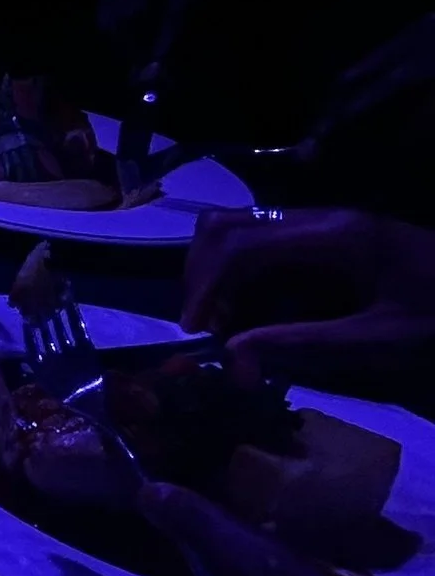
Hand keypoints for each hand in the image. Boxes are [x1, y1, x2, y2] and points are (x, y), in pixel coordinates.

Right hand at [178, 206, 434, 402]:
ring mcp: (324, 227)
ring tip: (227, 327)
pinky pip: (266, 250)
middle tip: (204, 329)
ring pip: (241, 232)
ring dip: (220, 277)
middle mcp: (322, 220)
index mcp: (335, 235)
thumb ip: (307, 345)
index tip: (194, 331)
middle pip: (229, 226)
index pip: (242, 243)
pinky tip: (255, 319)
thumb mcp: (382, 341)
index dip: (206, 285)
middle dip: (202, 276)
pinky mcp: (329, 243)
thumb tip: (235, 355)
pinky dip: (245, 282)